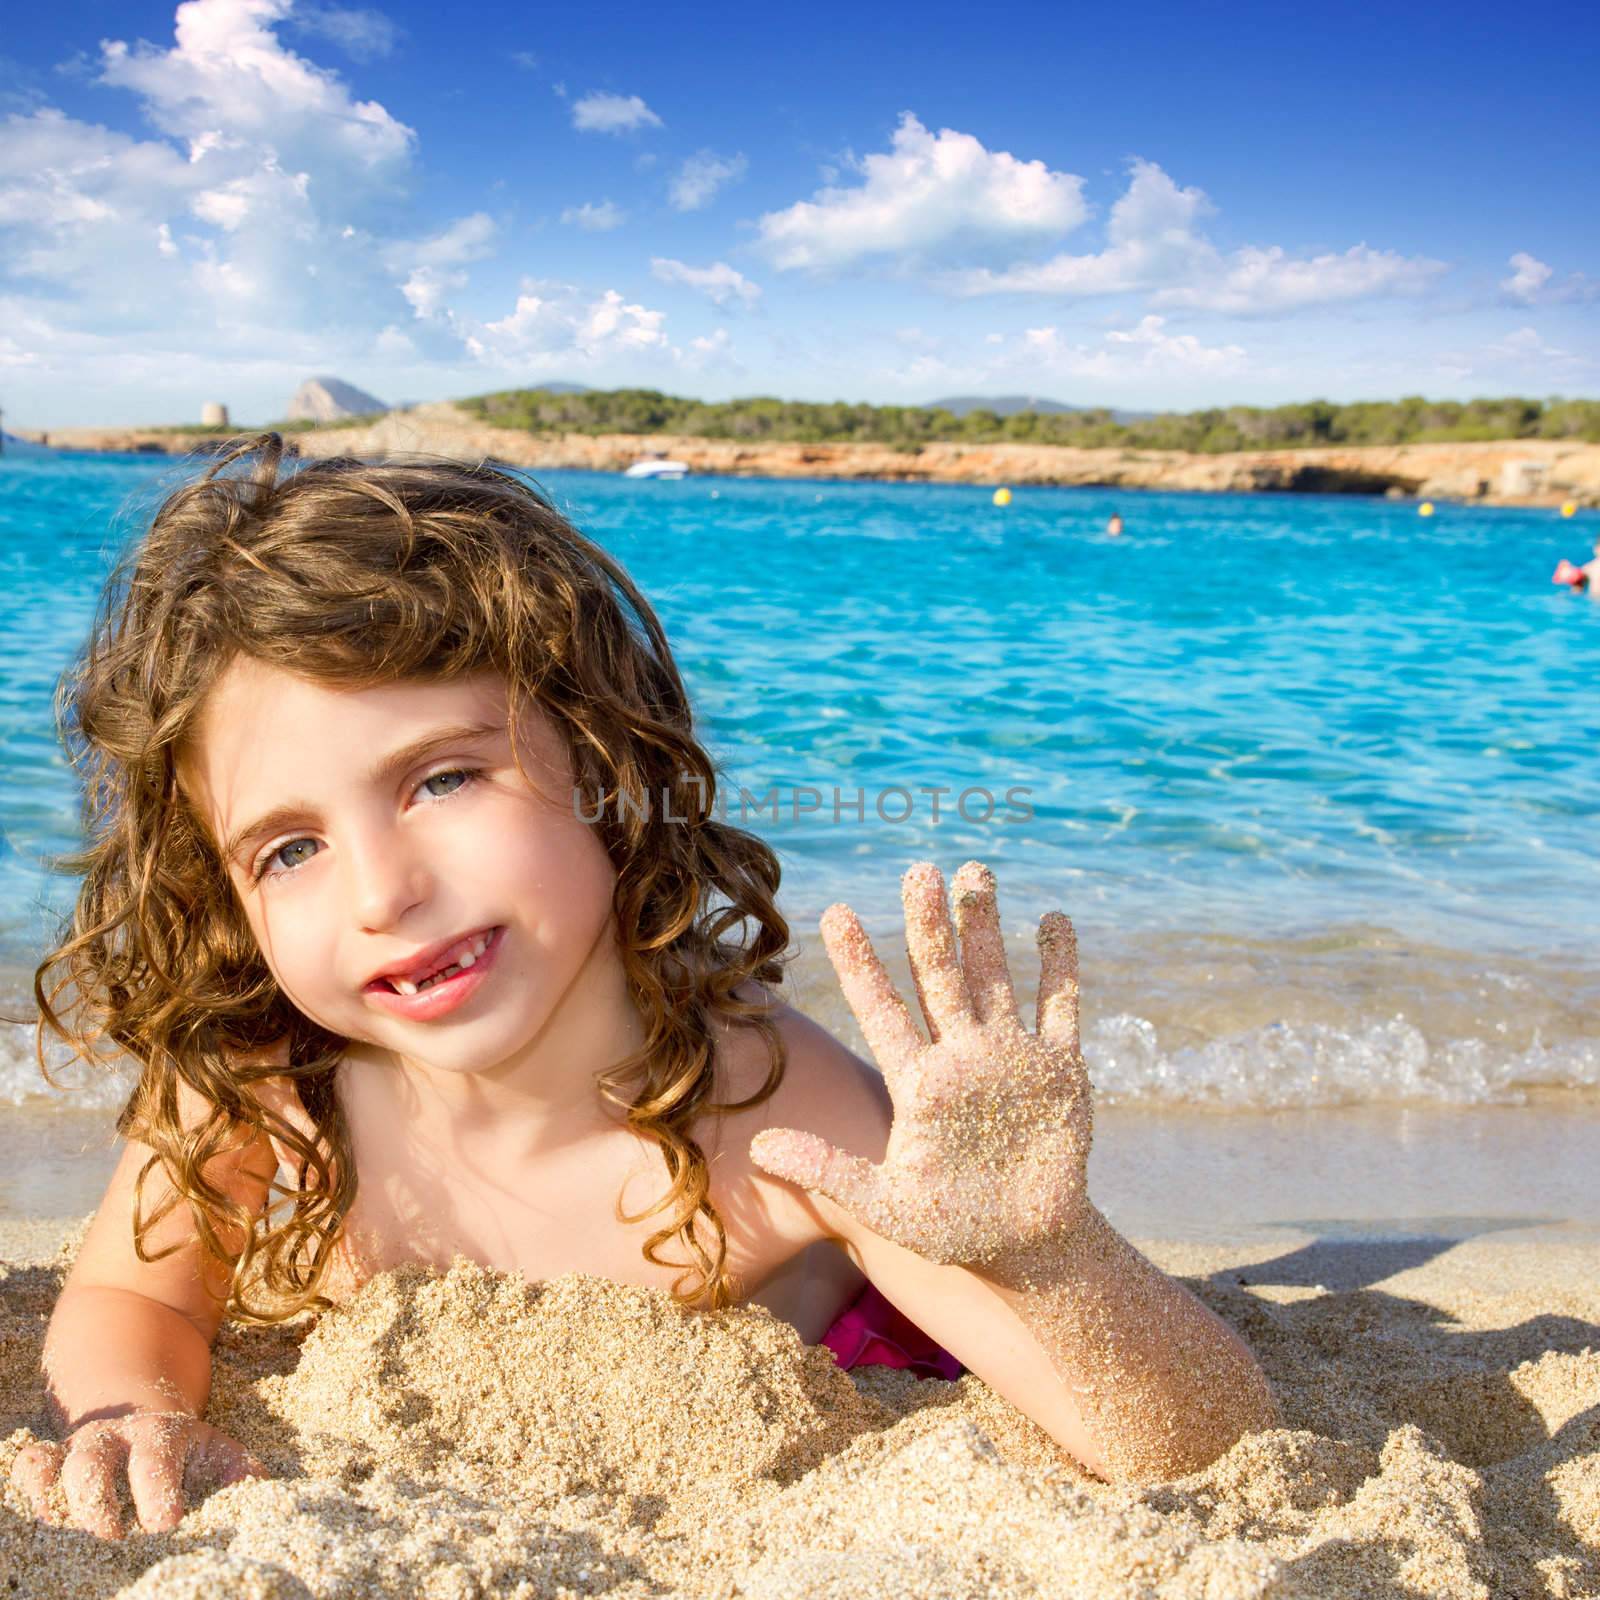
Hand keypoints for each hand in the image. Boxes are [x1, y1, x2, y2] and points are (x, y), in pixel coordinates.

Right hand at [10, 1412, 265, 1537]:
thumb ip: (238, 1474)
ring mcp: (78, 1447)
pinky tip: (41, 1521)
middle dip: (96, 1502)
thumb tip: (266, 1495)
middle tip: (110, 1539)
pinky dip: (30, 1489)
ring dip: (55, 1502)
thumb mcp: (217, 1453)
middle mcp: (113, 1438)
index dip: (158, 1489)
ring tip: (63, 1535)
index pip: (155, 1460)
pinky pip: (30, 1466)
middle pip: (92, 1463)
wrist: (144, 1414)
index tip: (166, 1523)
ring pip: (52, 1465)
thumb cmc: (186, 1451)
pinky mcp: (52, 1460)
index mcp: (160, 1435)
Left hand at [749, 859, 1091, 1270]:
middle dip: (929, 925)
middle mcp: (960, 1057)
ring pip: (994, 978)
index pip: (881, 1009)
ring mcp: (1009, 1059)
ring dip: (986, 927)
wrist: (1026, 1248)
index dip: (859, 963)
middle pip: (939, 977)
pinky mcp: (1059, 1073)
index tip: (836, 913)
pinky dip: (1061, 966)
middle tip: (918, 870)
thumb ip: (827, 1170)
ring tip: (974, 871)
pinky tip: (1053, 920)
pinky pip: (1060, 1009)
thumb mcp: (884, 1203)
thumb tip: (759, 1147)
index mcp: (917, 1082)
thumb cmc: (951, 1228)